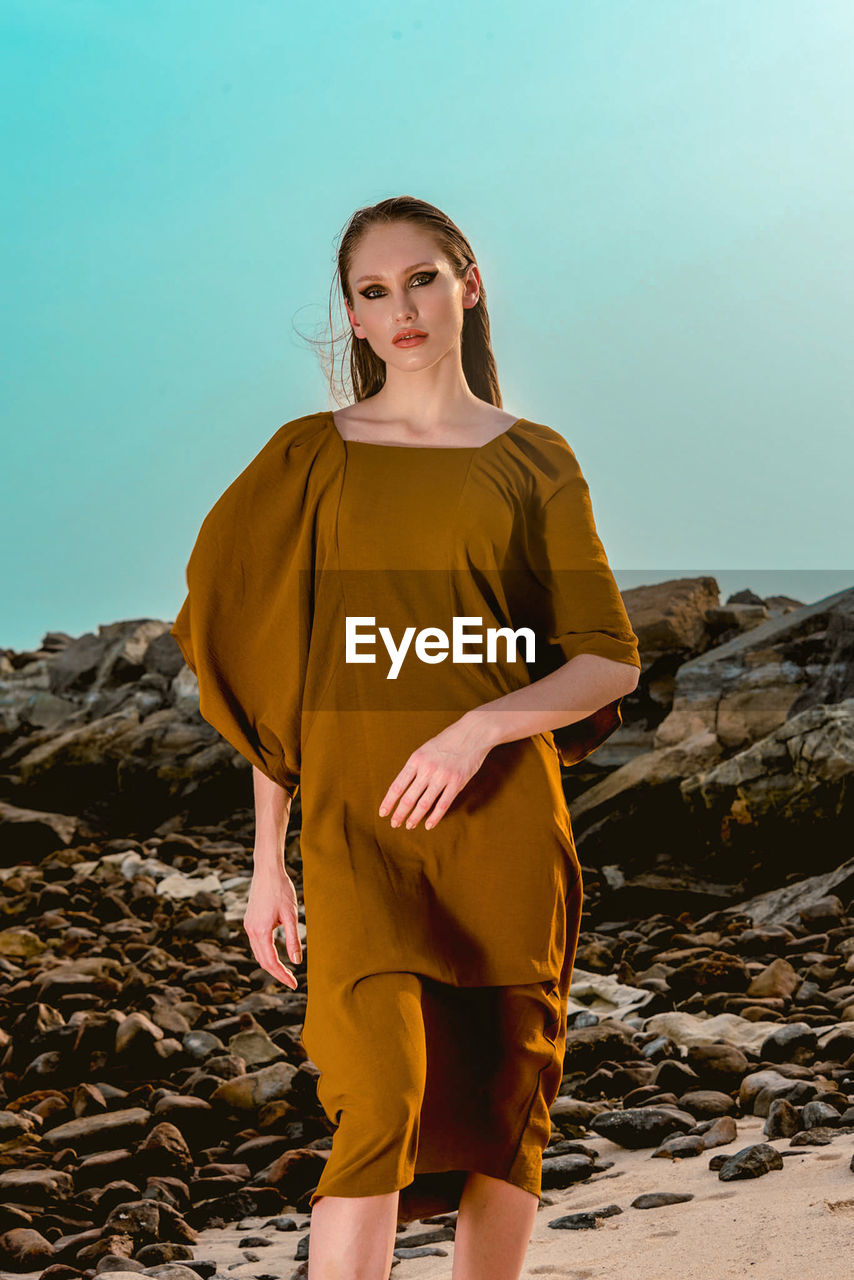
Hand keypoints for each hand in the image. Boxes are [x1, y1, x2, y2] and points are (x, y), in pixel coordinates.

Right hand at [244, 865, 302, 988]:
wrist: (267, 870)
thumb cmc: (281, 890)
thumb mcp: (291, 916)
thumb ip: (293, 939)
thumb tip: (297, 961)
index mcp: (260, 931)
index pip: (270, 962)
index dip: (282, 975)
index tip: (294, 984)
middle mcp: (251, 930)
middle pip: (262, 960)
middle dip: (276, 973)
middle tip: (291, 981)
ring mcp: (248, 925)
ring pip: (257, 953)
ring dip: (270, 964)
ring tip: (285, 971)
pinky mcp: (249, 920)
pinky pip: (256, 943)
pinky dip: (265, 953)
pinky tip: (275, 953)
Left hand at [378, 713, 493, 830]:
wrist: (472, 733)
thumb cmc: (447, 741)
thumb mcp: (425, 749)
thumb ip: (415, 767)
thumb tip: (403, 787)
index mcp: (416, 760)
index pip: (397, 786)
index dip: (389, 802)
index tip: (383, 812)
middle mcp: (427, 769)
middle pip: (408, 798)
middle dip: (399, 814)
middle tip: (394, 824)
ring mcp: (442, 777)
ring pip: (424, 804)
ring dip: (414, 817)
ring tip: (409, 826)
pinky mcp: (457, 782)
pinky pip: (443, 805)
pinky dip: (434, 817)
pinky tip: (428, 825)